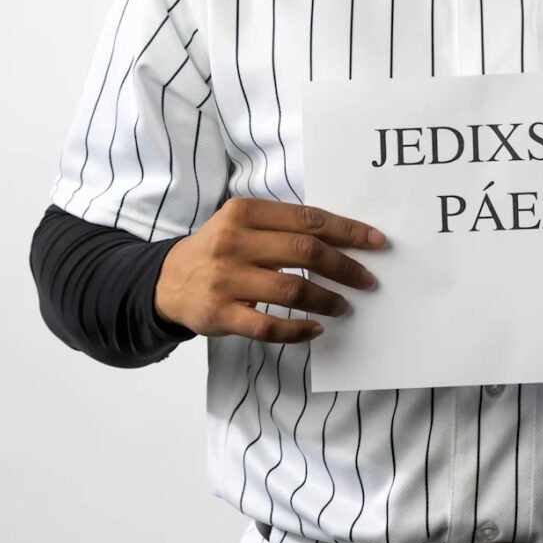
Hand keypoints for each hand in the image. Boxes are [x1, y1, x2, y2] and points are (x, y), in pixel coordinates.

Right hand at [154, 198, 385, 342]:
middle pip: (305, 252)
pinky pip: (268, 327)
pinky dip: (298, 331)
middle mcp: (234, 242)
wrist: (167, 280)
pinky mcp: (219, 314)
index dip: (347, 231)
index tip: (376, 242)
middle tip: (366, 280)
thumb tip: (345, 238)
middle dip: (344, 266)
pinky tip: (316, 329)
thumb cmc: (220, 249)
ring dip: (326, 300)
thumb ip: (284, 226)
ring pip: (291, 291)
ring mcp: (226, 280)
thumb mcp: (244, 224)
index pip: (308, 219)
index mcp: (244, 212)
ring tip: (343, 305)